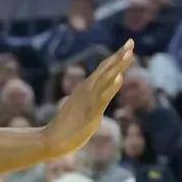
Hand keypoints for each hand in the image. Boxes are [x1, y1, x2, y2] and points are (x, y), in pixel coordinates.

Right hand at [42, 42, 133, 157]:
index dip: (116, 56)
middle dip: (120, 56)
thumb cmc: (67, 125)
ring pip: (106, 79)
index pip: (104, 68)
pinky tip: (119, 78)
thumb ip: (93, 99)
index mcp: (86, 88)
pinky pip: (102, 98)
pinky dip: (111, 87)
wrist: (50, 139)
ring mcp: (89, 101)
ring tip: (129, 54)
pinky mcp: (90, 113)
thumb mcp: (83, 107)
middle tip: (131, 42)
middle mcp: (87, 90)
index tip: (129, 44)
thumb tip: (101, 95)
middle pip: (106, 69)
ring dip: (118, 66)